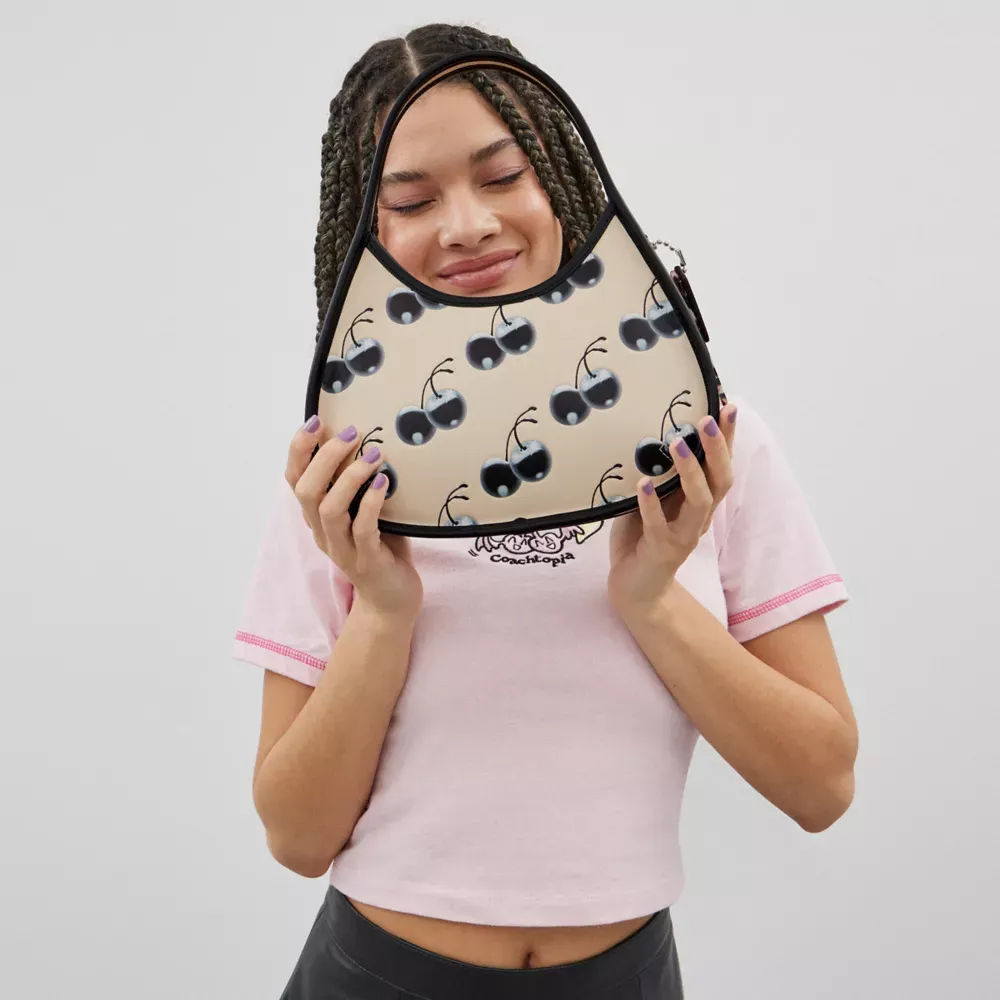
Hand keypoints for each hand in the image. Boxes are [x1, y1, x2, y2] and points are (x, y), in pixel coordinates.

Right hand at [286, 416, 422, 622]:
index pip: (294, 480)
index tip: (315, 421)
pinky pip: (362, 530)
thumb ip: (360, 483)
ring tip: (374, 455)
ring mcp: (342, 549)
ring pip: (329, 509)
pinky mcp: (366, 562)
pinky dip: (371, 503)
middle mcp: (322, 533)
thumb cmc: (382, 548)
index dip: (299, 450)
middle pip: (307, 491)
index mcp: (316, 518)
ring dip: (350, 477)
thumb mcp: (367, 510)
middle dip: (325, 457)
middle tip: (351, 434)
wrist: (391, 600)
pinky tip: (385, 483)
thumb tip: (371, 439)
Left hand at [608, 404, 737, 619]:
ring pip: (699, 502)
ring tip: (678, 444)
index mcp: (699, 501)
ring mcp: (683, 535)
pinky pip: (659, 525)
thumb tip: (647, 432)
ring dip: (691, 471)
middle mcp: (699, 517)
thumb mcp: (652, 498)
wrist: (635, 588)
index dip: (727, 438)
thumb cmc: (642, 536)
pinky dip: (651, 503)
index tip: (728, 405)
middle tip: (708, 418)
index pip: (720, 465)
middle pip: (721, 480)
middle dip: (718, 448)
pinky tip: (642, 484)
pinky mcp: (661, 551)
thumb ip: (658, 473)